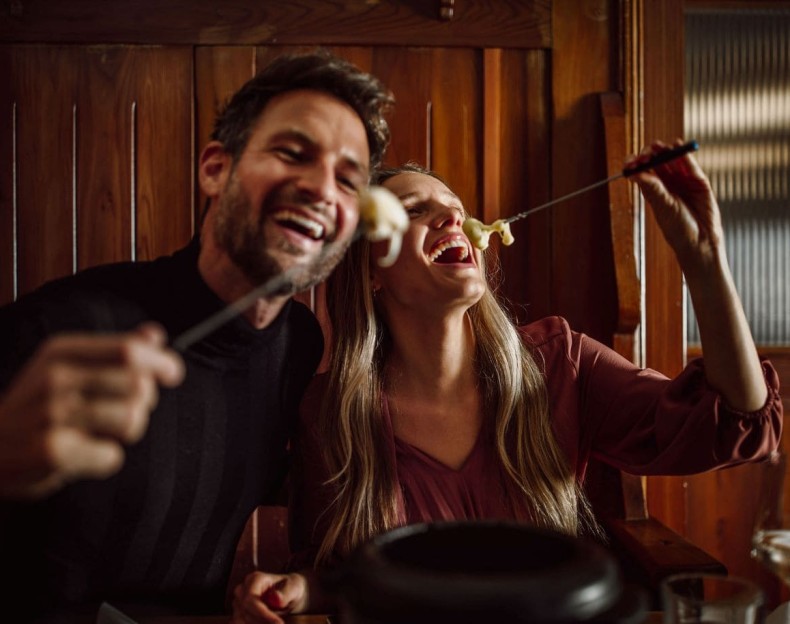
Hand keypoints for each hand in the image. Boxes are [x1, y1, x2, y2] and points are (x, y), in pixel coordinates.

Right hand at [0, 323, 183, 498]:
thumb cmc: (35, 407)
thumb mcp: (65, 366)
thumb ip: (112, 350)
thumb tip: (155, 335)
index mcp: (61, 351)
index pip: (128, 350)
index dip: (161, 362)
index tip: (173, 374)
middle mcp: (56, 378)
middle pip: (137, 385)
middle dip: (144, 402)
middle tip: (123, 412)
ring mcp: (52, 414)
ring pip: (131, 420)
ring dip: (128, 432)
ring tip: (102, 434)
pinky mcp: (52, 450)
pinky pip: (112, 456)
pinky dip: (106, 460)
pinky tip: (84, 455)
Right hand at [231, 571, 308, 623]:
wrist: (289, 593)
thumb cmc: (291, 587)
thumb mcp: (294, 588)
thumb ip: (286, 593)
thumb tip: (276, 598)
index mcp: (255, 579)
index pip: (251, 599)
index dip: (263, 614)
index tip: (279, 623)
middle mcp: (243, 589)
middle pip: (245, 611)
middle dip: (262, 622)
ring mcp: (239, 601)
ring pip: (241, 620)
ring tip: (276, 623)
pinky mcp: (239, 612)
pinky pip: (241, 623)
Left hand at [626, 138, 722, 267]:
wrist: (701, 240)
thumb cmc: (678, 228)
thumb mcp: (662, 206)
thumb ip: (652, 187)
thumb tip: (634, 172)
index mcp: (653, 190)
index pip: (642, 171)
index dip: (637, 163)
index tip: (632, 161)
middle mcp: (667, 183)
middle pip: (657, 161)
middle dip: (651, 154)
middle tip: (648, 152)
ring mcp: (683, 180)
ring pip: (673, 160)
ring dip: (666, 151)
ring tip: (660, 147)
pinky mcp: (699, 180)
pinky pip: (690, 164)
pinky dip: (684, 154)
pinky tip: (678, 145)